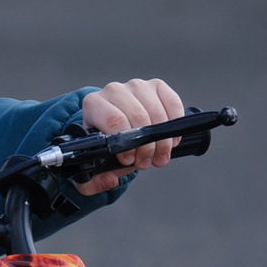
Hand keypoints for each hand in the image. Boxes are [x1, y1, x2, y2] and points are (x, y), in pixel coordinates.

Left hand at [76, 78, 185, 195]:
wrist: (111, 123)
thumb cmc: (103, 142)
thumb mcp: (92, 163)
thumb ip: (93, 181)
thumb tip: (110, 181)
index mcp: (93, 104)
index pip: (114, 120)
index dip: (126, 144)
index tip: (129, 160)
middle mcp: (114, 91)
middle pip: (138, 117)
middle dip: (146, 146)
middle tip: (146, 163)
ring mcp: (136, 86)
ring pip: (156, 112)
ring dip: (162, 140)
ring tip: (159, 156)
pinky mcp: (156, 86)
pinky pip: (172, 102)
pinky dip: (175, 124)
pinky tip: (170, 140)